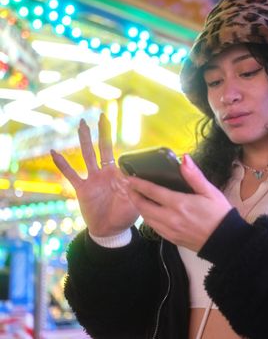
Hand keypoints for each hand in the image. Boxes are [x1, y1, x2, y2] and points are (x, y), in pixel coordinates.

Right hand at [50, 114, 138, 236]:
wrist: (110, 230)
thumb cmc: (125, 216)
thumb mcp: (135, 202)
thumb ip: (135, 190)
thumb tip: (136, 178)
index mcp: (120, 175)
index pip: (121, 155)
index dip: (126, 148)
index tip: (126, 133)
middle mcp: (106, 173)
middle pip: (104, 148)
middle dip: (103, 132)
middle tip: (102, 115)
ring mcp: (93, 179)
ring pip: (88, 155)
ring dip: (84, 140)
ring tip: (82, 124)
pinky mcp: (82, 189)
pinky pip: (71, 174)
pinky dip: (62, 163)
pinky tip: (54, 152)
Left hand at [126, 154, 231, 251]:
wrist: (226, 241)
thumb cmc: (220, 214)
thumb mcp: (210, 191)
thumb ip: (194, 176)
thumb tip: (184, 158)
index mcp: (179, 203)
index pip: (152, 191)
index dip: (139, 184)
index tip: (129, 177)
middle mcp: (170, 218)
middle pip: (144, 206)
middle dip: (134, 196)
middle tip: (129, 187)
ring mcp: (169, 230)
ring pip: (147, 218)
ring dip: (140, 208)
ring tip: (137, 198)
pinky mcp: (171, 239)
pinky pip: (154, 228)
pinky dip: (148, 218)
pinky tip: (150, 213)